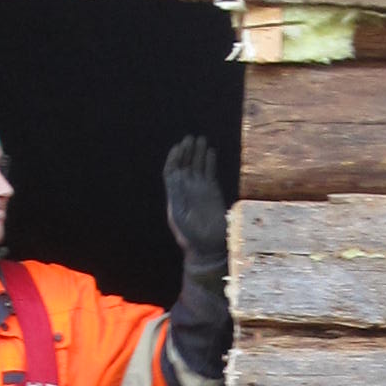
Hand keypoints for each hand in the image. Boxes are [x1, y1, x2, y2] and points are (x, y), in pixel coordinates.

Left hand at [164, 135, 227, 270]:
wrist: (207, 247)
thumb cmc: (190, 236)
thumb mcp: (179, 215)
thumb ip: (177, 196)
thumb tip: (176, 176)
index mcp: (175, 194)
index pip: (172, 171)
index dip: (174, 158)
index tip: (179, 147)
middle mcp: (186, 189)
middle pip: (184, 165)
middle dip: (186, 151)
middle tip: (190, 139)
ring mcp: (200, 190)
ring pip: (198, 167)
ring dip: (198, 153)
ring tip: (201, 140)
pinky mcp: (213, 192)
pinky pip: (210, 173)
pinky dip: (210, 162)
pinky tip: (211, 152)